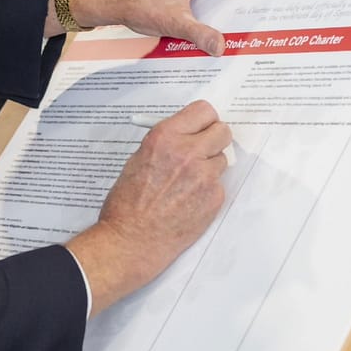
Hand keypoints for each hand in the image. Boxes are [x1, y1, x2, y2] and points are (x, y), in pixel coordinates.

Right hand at [65, 101, 230, 314]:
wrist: (131, 240)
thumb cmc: (127, 203)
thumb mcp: (138, 159)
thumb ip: (166, 143)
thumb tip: (186, 135)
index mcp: (165, 137)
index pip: (204, 110)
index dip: (204, 120)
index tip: (201, 126)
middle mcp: (188, 153)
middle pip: (222, 131)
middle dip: (214, 139)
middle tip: (203, 150)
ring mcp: (204, 176)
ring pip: (222, 159)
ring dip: (210, 167)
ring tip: (187, 183)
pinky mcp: (214, 198)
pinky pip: (218, 184)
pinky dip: (207, 191)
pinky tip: (188, 201)